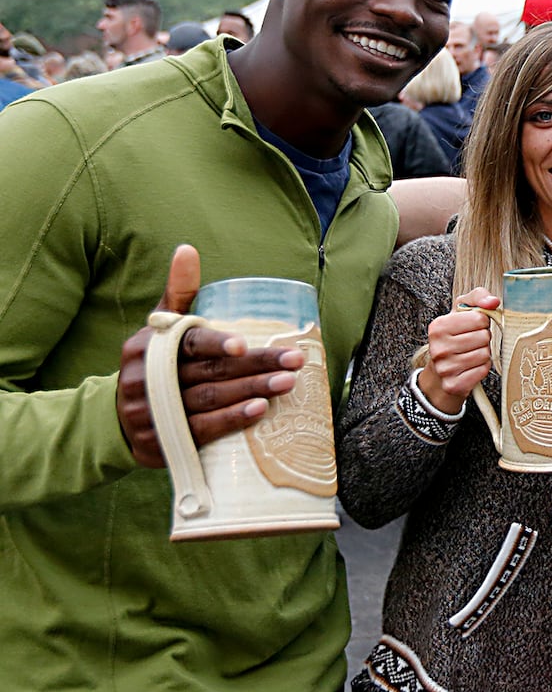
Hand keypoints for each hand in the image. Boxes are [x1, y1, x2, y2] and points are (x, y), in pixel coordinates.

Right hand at [117, 245, 306, 468]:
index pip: (188, 343)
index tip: (245, 344)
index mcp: (150, 348)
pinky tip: (258, 411)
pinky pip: (199, 431)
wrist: (117, 421)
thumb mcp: (161, 330)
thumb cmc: (154, 365)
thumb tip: (187, 249)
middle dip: (255, 366)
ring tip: (286, 383)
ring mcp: (153, 412)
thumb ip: (179, 293)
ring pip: (208, 400)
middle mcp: (148, 379)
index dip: (216, 344)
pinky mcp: (160, 442)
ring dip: (250, 392)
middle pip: (209, 371)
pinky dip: (230, 420)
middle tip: (294, 362)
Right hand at [416, 288, 498, 412]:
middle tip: (473, 342)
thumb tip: (493, 301)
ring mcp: (444, 368)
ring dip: (484, 354)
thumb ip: (479, 298)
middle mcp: (438, 347)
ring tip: (472, 353)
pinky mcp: (453, 384)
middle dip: (484, 339)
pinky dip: (482, 368)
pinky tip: (472, 366)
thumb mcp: (462, 311)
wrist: (441, 371)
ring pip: (485, 354)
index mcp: (438, 327)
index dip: (482, 322)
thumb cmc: (455, 337)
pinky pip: (483, 371)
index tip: (473, 327)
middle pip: (483, 337)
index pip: (480, 318)